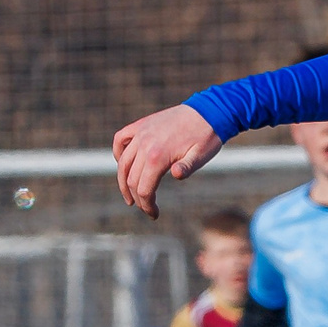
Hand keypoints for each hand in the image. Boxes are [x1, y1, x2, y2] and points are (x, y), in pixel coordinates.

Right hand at [112, 103, 221, 217]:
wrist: (209, 112)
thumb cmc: (206, 137)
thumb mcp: (201, 156)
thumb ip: (187, 167)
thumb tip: (176, 175)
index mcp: (158, 156)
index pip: (144, 188)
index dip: (147, 205)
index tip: (153, 215)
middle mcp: (144, 144)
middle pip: (131, 179)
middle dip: (137, 198)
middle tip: (146, 209)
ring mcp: (141, 133)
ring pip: (123, 162)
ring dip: (123, 182)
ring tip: (130, 196)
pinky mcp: (141, 125)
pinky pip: (120, 139)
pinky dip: (118, 153)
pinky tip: (123, 165)